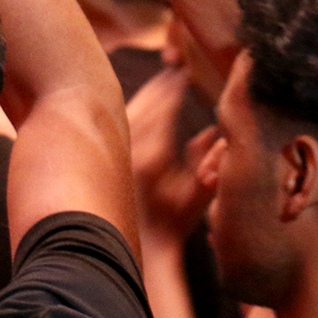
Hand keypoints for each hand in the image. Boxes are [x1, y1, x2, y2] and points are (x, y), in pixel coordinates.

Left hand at [127, 67, 216, 240]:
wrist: (133, 246)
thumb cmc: (170, 224)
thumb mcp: (198, 195)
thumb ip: (210, 162)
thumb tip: (214, 132)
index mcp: (153, 154)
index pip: (164, 110)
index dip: (174, 90)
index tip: (183, 74)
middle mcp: (129, 150)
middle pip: (142, 106)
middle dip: (158, 87)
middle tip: (171, 71)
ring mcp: (114, 154)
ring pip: (125, 113)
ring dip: (142, 97)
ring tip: (156, 84)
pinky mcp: (104, 161)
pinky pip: (114, 125)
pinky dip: (127, 111)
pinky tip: (134, 108)